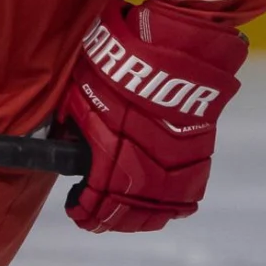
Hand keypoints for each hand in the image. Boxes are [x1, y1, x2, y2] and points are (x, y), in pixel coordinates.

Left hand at [59, 1, 247, 232]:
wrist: (178, 46)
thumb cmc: (124, 62)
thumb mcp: (84, 89)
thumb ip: (75, 122)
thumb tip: (65, 141)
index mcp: (112, 153)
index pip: (97, 198)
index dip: (85, 211)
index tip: (77, 210)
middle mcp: (146, 166)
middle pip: (128, 211)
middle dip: (109, 220)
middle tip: (98, 219)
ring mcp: (176, 164)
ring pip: (160, 210)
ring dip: (140, 220)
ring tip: (126, 219)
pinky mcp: (200, 154)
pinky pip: (188, 193)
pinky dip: (172, 205)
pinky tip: (160, 208)